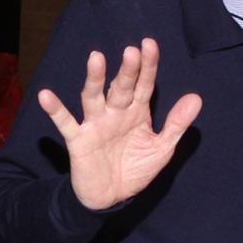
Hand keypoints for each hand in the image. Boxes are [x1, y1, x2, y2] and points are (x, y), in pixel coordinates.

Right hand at [39, 38, 201, 210]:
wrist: (112, 198)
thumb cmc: (135, 169)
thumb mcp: (161, 148)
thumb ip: (176, 124)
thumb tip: (196, 98)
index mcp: (137, 112)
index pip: (144, 85)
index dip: (148, 66)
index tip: (150, 45)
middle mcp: (115, 113)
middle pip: (122, 87)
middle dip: (127, 71)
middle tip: (131, 52)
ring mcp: (96, 124)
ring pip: (94, 97)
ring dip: (95, 79)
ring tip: (96, 58)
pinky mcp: (79, 140)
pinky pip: (66, 123)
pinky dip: (55, 110)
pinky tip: (46, 96)